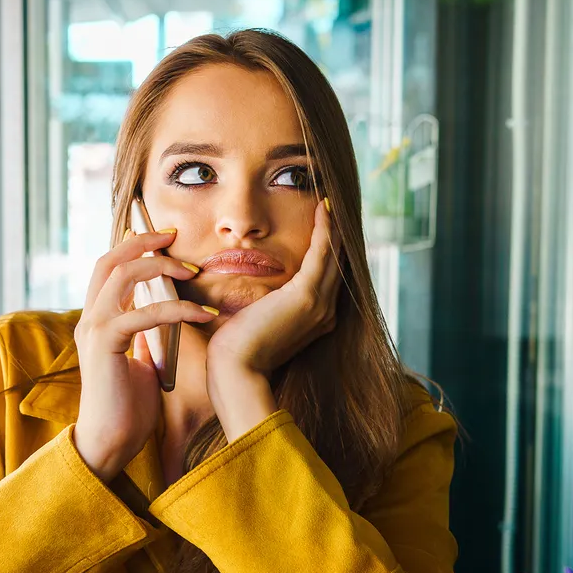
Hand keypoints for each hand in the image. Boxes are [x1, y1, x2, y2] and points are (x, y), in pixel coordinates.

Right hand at [73, 230, 218, 480]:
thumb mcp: (139, 361)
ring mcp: (94, 329)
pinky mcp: (106, 343)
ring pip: (124, 275)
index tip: (163, 239)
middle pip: (110, 260)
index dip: (133, 247)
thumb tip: (161, 318)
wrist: (110, 442)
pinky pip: (146, 312)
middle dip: (144, 242)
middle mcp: (89, 319)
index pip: (108, 268)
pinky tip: (205, 314)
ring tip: (193, 272)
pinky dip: (179, 309)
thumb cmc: (127, 408)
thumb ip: (143, 337)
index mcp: (96, 320)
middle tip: (175, 236)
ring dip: (162, 267)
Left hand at [206, 200, 340, 438]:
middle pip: (336, 263)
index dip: (329, 249)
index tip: (326, 224)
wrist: (236, 372)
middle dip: (336, 233)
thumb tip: (256, 296)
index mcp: (315, 320)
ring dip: (333, 225)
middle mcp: (325, 312)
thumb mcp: (257, 323)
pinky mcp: (306, 296)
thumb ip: (265, 307)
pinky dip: (324, 229)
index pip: (327, 276)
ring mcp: (319, 305)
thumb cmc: (237, 352)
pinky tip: (323, 208)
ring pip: (333, 255)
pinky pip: (321, 253)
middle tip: (334, 203)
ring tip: (331, 199)